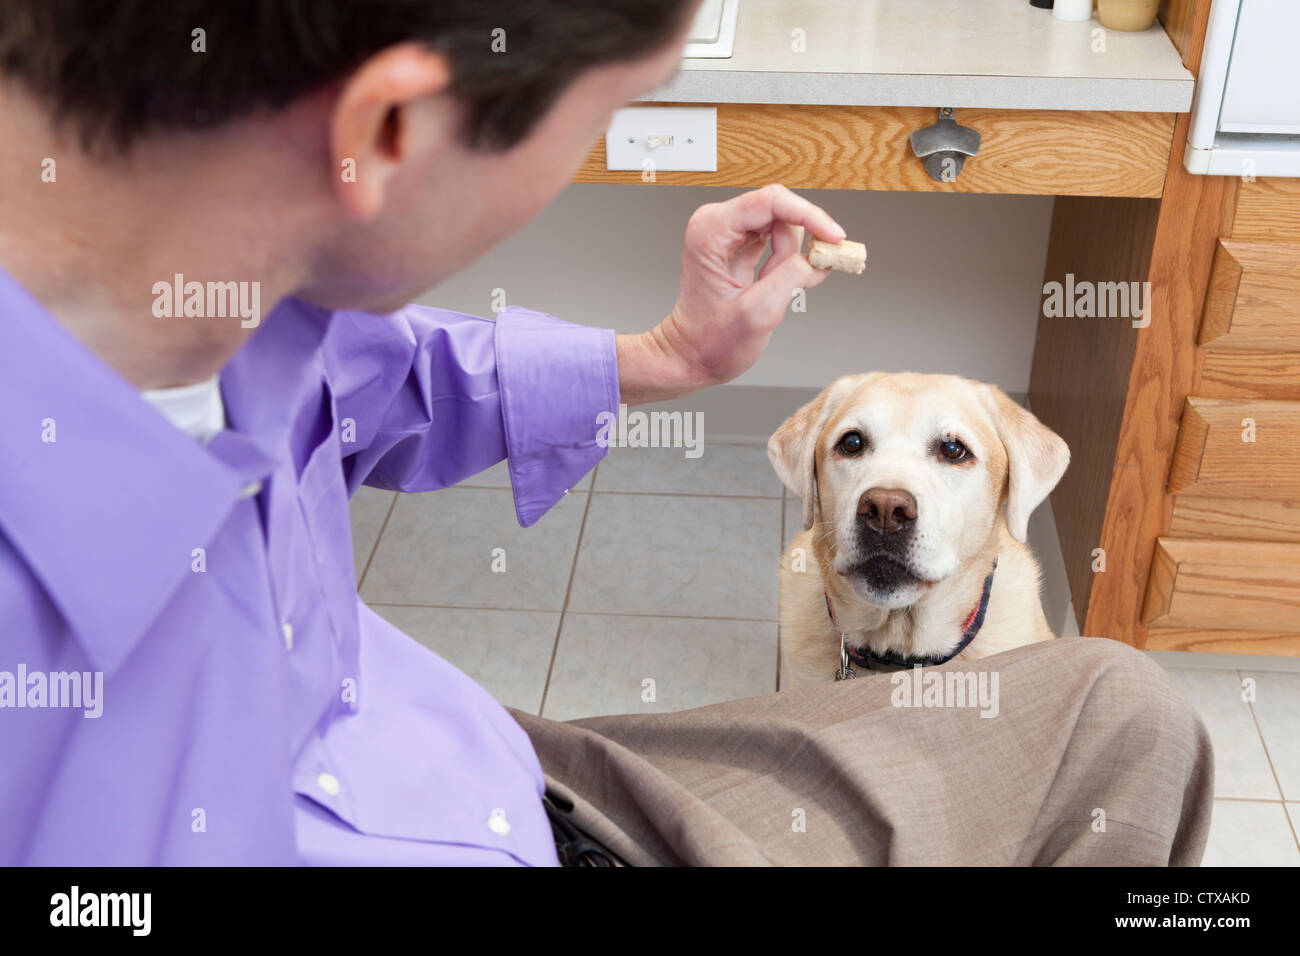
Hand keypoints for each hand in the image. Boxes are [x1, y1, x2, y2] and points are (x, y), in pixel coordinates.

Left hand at [617, 184, 844, 404]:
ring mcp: (728, 231)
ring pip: (783, 225)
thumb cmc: (710, 342)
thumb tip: (822, 257)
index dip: (810, 215)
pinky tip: (774, 283)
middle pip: (780, 211)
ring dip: (790, 258)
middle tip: (798, 280)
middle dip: (796, 247)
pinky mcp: (740, 243)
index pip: (772, 201)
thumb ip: (792, 278)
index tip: (835, 239)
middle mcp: (717, 223)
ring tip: (772, 290)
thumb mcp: (757, 314)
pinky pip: (779, 238)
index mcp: (711, 230)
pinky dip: (788, 261)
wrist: (690, 356)